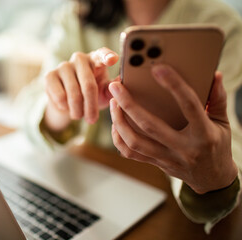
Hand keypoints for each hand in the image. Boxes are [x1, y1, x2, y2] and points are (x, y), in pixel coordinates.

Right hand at [43, 48, 118, 131]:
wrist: (67, 102)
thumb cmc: (91, 94)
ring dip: (78, 111)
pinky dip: (65, 107)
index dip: (107, 56)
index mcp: (96, 59)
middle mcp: (80, 58)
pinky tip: (66, 107)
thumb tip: (122, 86)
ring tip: (79, 115)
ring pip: (74, 94)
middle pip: (89, 85)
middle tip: (92, 120)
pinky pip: (59, 97)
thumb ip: (113, 90)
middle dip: (91, 107)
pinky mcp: (49, 75)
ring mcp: (63, 65)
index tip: (113, 60)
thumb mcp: (104, 93)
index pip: (102, 54)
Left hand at [109, 64, 237, 193]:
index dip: (175, 85)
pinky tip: (115, 125)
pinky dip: (119, 139)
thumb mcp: (223, 123)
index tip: (158, 69)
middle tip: (115, 86)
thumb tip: (214, 75)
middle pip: (150, 125)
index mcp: (203, 134)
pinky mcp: (156, 164)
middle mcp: (183, 148)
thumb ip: (217, 99)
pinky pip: (131, 154)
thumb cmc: (217, 146)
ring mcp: (167, 158)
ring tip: (113, 103)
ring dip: (119, 121)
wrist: (213, 179)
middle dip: (129, 104)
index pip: (189, 105)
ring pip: (135, 142)